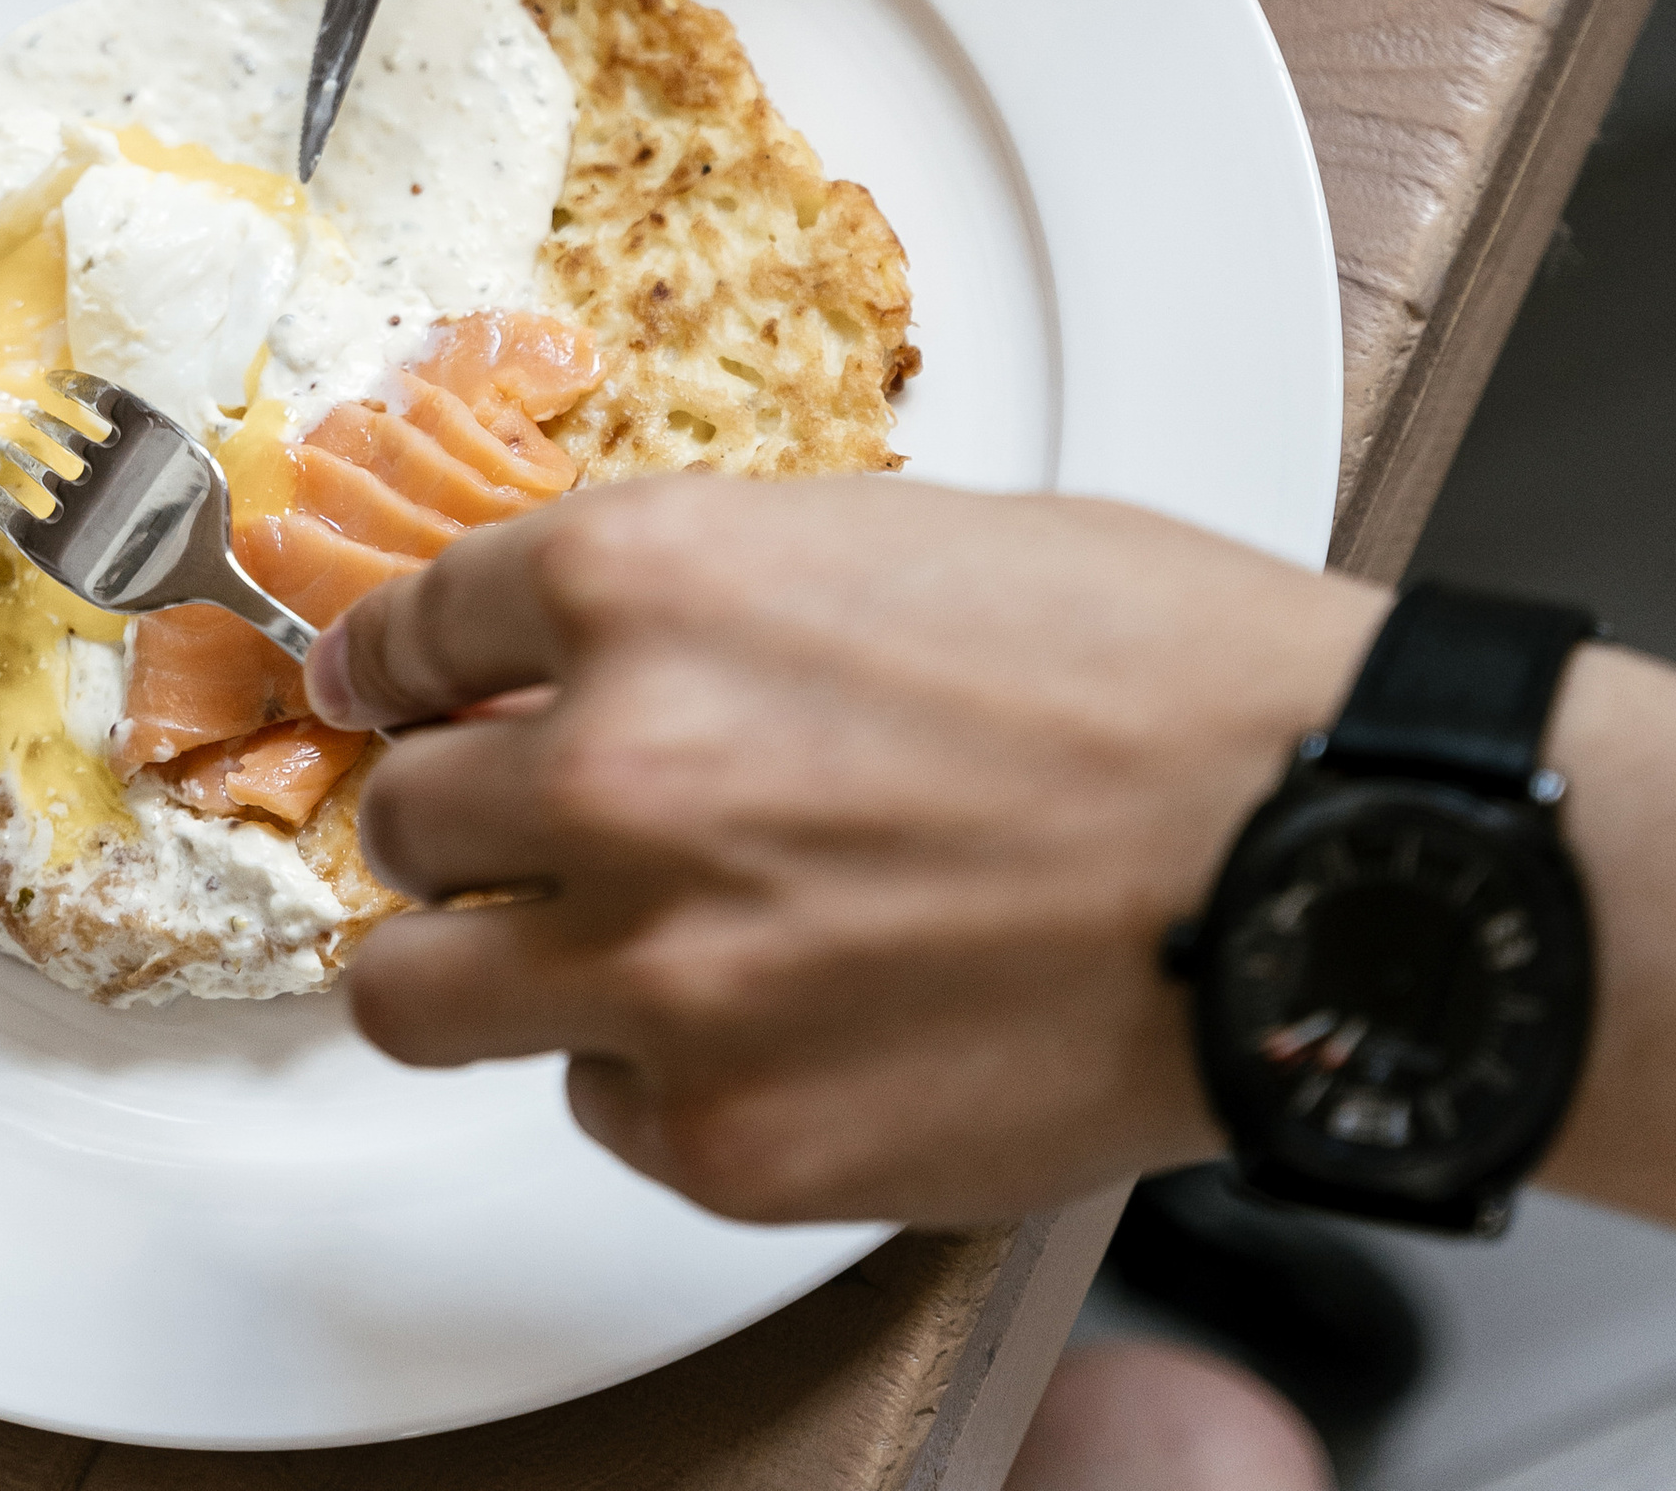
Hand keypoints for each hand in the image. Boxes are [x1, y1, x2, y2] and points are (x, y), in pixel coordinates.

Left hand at [308, 474, 1381, 1224]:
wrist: (1298, 849)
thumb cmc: (1144, 668)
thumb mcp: (881, 537)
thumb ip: (703, 602)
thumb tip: (589, 658)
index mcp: (646, 582)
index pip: (414, 627)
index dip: (389, 664)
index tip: (377, 692)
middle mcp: (614, 768)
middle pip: (402, 819)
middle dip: (451, 820)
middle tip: (507, 833)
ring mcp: (661, 968)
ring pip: (418, 994)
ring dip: (480, 964)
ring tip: (563, 954)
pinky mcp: (729, 1137)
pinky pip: (597, 1110)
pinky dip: (649, 1076)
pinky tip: (766, 1025)